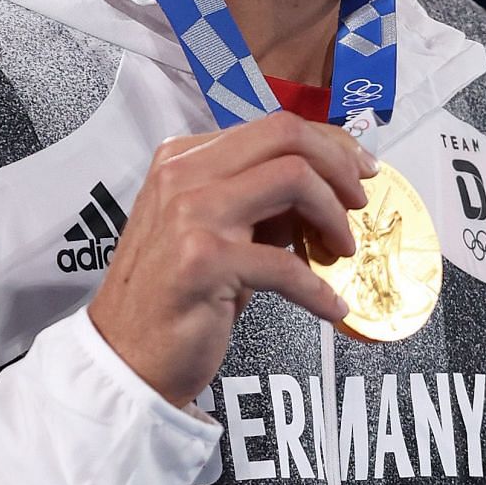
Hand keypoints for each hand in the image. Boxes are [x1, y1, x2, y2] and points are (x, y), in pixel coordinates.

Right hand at [87, 111, 376, 406]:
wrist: (125, 357)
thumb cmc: (174, 296)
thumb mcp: (213, 229)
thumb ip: (259, 199)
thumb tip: (327, 184)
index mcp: (184, 158)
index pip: (274, 127)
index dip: (330, 144)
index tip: (359, 169)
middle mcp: (183, 174)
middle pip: (287, 137)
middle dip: (340, 165)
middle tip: (360, 202)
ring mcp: (189, 214)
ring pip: (294, 178)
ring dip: (333, 217)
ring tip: (343, 251)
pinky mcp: (202, 261)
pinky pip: (285, 263)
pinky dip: (318, 288)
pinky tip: (330, 306)